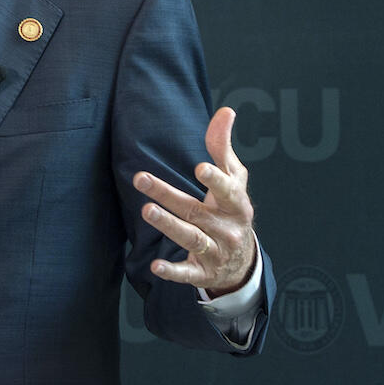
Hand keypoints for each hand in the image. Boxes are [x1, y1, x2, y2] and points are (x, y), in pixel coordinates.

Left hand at [134, 107, 256, 293]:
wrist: (243, 262)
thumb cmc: (232, 209)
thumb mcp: (234, 180)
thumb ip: (224, 148)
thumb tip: (226, 111)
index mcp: (236, 204)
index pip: (227, 190)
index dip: (215, 180)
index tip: (200, 167)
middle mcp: (227, 228)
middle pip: (195, 211)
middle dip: (168, 195)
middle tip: (141, 179)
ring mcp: (216, 252)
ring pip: (191, 239)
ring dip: (169, 225)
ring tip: (146, 211)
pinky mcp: (203, 272)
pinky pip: (188, 274)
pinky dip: (173, 271)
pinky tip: (156, 266)